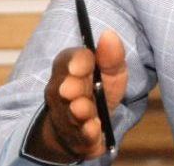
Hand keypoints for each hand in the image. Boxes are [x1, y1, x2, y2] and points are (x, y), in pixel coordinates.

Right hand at [26, 30, 127, 160]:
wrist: (84, 127)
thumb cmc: (98, 93)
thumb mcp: (111, 73)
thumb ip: (111, 57)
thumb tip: (109, 34)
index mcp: (68, 72)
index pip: (66, 62)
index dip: (74, 61)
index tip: (81, 63)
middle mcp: (61, 95)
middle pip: (63, 89)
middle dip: (70, 87)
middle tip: (71, 88)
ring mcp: (66, 118)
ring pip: (69, 114)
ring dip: (77, 111)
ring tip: (82, 108)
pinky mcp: (77, 139)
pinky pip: (80, 136)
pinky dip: (86, 133)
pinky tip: (93, 129)